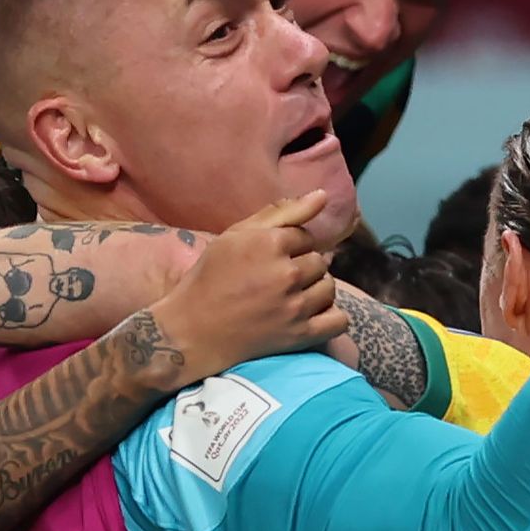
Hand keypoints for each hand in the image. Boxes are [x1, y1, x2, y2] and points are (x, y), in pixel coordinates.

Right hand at [140, 194, 338, 385]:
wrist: (191, 331)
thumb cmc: (209, 279)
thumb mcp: (235, 236)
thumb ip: (281, 213)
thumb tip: (323, 195)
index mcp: (269, 244)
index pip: (304, 237)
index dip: (287, 247)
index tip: (265, 261)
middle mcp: (286, 273)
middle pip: (319, 262)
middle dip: (301, 268)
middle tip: (274, 281)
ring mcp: (295, 306)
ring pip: (329, 288)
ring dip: (314, 291)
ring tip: (289, 298)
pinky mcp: (300, 335)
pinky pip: (338, 321)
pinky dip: (329, 318)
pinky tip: (309, 316)